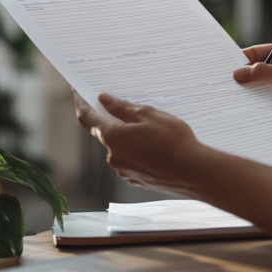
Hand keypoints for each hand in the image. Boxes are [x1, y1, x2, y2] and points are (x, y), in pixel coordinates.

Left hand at [74, 91, 205, 193]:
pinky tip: (155, 146)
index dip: (81, 103)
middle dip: (113, 121)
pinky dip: (137, 151)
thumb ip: (121, 107)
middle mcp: (113, 156)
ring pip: (120, 148)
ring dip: (128, 137)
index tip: (77, 91)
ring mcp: (124, 171)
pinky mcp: (136, 180)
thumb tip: (104, 100)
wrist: (194, 171)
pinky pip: (131, 160)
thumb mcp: (148, 115)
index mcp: (112, 137)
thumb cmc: (173, 140)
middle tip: (127, 108)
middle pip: (105, 133)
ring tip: (152, 130)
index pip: (87, 118)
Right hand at [234, 39, 271, 142]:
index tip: (226, 68)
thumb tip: (239, 74)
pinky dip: (262, 103)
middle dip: (245, 78)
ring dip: (253, 92)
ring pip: (264, 86)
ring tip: (234, 99)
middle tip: (226, 85)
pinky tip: (250, 108)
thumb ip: (265, 73)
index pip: (259, 53)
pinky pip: (271, 100)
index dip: (242, 60)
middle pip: (259, 71)